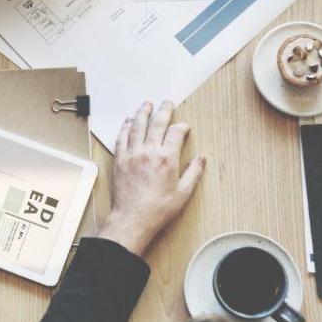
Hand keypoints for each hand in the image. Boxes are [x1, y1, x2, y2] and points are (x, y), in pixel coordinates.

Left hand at [99, 100, 203, 254]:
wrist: (133, 218)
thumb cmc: (158, 209)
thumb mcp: (183, 193)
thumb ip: (194, 173)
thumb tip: (201, 158)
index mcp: (167, 159)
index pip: (176, 133)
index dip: (182, 127)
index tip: (184, 127)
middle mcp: (149, 152)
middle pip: (157, 123)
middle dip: (164, 110)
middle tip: (167, 102)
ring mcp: (132, 154)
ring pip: (137, 126)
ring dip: (143, 113)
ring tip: (147, 104)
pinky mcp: (120, 160)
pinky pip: (122, 138)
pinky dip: (125, 127)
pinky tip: (128, 121)